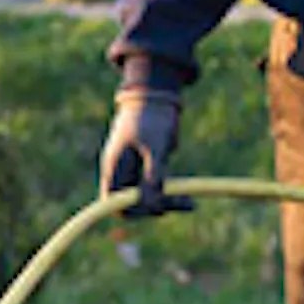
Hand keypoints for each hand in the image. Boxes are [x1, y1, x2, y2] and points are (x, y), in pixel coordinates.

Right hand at [99, 89, 191, 216]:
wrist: (158, 93)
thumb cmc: (152, 116)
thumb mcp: (155, 148)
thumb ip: (152, 177)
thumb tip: (152, 206)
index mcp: (115, 166)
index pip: (113, 202)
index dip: (132, 210)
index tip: (155, 206)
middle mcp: (121, 171)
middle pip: (132, 203)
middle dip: (154, 206)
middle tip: (180, 202)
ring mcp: (135, 169)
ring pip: (147, 197)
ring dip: (166, 202)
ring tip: (190, 202)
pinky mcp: (148, 165)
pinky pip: (157, 187)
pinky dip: (171, 193)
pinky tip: (189, 200)